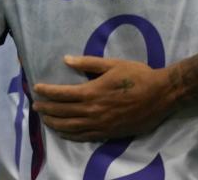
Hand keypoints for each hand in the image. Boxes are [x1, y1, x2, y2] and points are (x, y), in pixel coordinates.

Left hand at [32, 56, 174, 141]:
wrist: (162, 94)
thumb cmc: (137, 75)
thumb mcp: (112, 64)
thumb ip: (87, 63)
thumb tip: (66, 60)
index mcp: (92, 92)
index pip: (62, 94)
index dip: (47, 92)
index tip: (36, 88)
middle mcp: (94, 111)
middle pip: (63, 112)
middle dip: (47, 108)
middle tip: (35, 105)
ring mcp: (101, 124)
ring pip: (71, 127)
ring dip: (55, 123)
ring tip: (44, 119)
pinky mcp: (109, 133)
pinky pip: (85, 137)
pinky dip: (70, 135)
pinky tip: (63, 133)